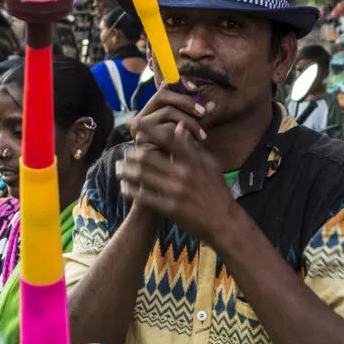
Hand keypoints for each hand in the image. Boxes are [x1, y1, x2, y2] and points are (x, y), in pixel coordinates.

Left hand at [117, 118, 234, 243]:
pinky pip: (142, 196)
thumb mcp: (209, 164)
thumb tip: (179, 126)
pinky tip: (124, 187)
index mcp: (192, 159)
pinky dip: (130, 190)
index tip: (131, 121)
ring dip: (125, 171)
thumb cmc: (217, 191)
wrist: (224, 222)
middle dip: (130, 154)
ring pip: (140, 175)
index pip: (165, 137)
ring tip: (118, 169)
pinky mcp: (169, 208)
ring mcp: (175, 191)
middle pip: (147, 156)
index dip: (146, 128)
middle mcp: (182, 172)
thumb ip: (192, 146)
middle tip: (123, 153)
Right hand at [128, 80, 211, 147]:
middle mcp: (143, 115)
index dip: (179, 85)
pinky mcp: (141, 139)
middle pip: (163, 96)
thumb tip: (212, 104)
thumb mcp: (193, 131)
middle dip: (187, 102)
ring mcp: (139, 127)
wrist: (169, 180)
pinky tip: (195, 143)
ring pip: (167, 112)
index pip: (164, 88)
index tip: (195, 88)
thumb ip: (200, 118)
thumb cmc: (181, 154)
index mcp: (153, 110)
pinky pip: (165, 129)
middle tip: (203, 112)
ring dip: (189, 121)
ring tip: (202, 135)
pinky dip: (182, 134)